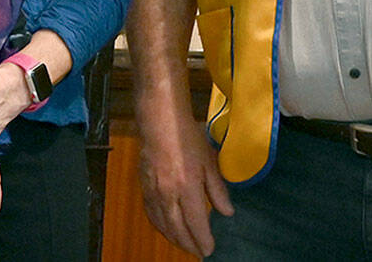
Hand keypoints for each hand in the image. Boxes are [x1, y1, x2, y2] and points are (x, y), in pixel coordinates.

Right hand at [137, 115, 233, 256]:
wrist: (160, 123)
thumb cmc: (188, 138)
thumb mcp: (210, 162)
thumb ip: (218, 190)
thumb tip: (227, 212)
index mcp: (187, 186)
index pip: (195, 222)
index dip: (202, 239)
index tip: (209, 250)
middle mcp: (168, 194)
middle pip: (177, 228)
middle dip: (189, 244)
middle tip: (199, 253)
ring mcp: (153, 192)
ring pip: (162, 225)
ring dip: (174, 238)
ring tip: (186, 245)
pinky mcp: (144, 188)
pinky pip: (152, 215)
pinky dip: (161, 227)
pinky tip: (168, 229)